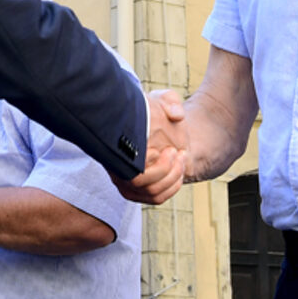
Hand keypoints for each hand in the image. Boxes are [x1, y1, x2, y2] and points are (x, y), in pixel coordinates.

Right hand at [113, 90, 186, 204]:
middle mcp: (117, 167)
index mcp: (116, 145)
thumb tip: (177, 114)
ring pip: (151, 192)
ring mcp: (127, 183)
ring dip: (171, 177)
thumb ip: (170, 101)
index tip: (156, 150)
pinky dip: (172, 187)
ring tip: (180, 157)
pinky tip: (179, 170)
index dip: (142, 162)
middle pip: (137, 182)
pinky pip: (157, 198)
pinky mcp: (140, 193)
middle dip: (162, 170)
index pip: (123, 163)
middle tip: (174, 151)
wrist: (166, 130)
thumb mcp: (164, 100)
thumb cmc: (158, 113)